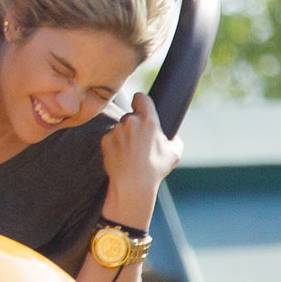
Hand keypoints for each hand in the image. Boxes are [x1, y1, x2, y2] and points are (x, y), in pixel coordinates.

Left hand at [100, 92, 181, 225]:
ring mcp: (116, 130)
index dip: (140, 101)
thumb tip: (174, 138)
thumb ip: (175, 140)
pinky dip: (114, 145)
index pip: (141, 97)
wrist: (133, 184)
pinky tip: (122, 157)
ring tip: (131, 153)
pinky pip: (110, 138)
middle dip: (133, 124)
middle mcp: (131, 121)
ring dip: (123, 135)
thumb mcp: (174, 154)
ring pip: (119, 127)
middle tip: (139, 141)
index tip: (140, 105)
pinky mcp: (105, 140)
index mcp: (149, 120)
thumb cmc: (155, 169)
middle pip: (130, 115)